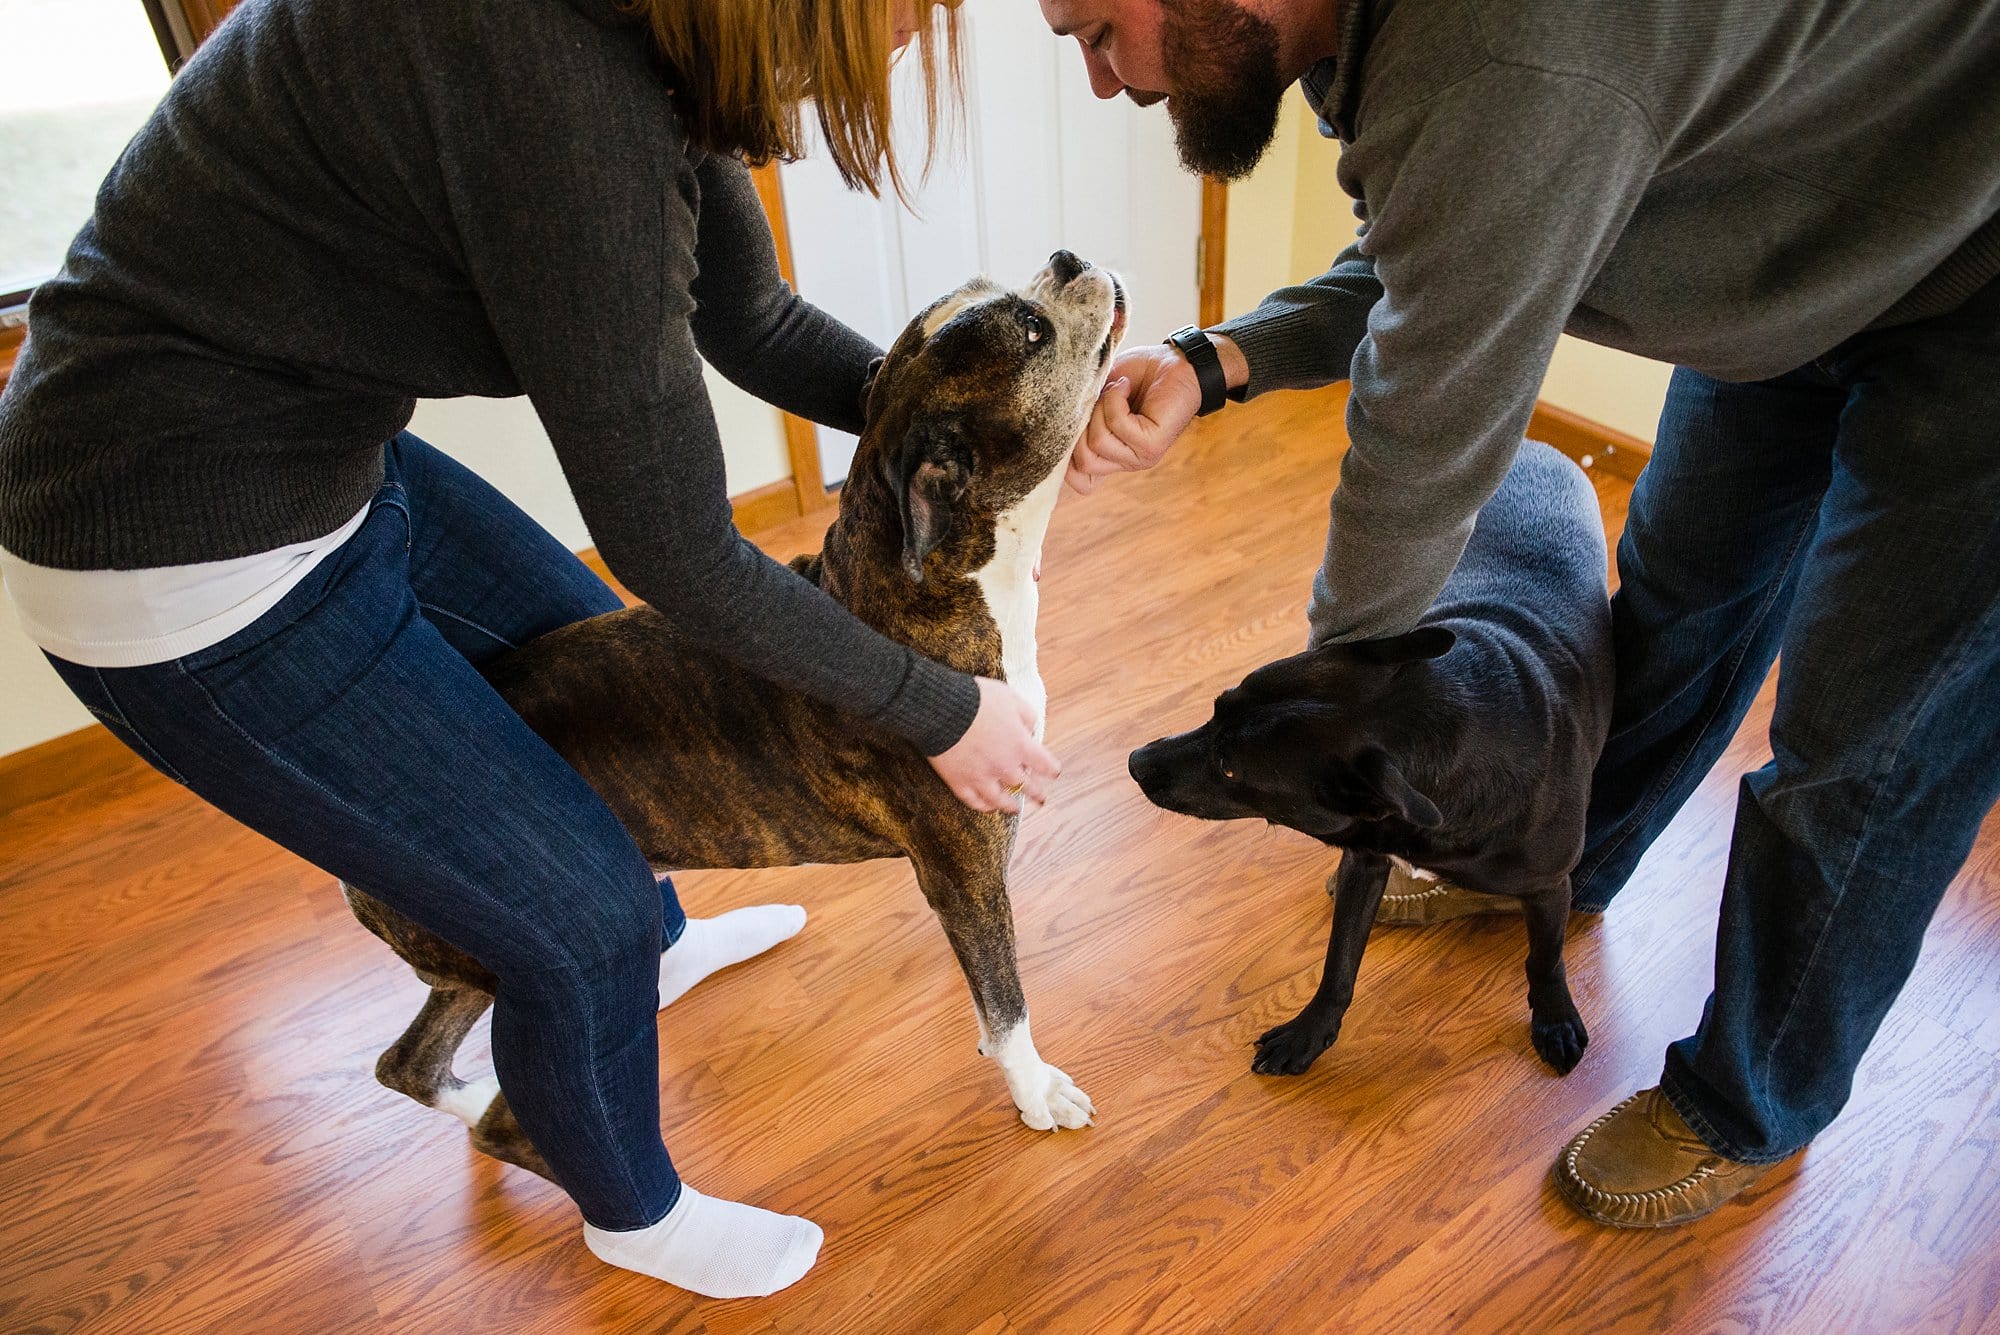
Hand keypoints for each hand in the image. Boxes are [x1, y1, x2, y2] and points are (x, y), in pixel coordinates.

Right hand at [929, 678, 1061, 813]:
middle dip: (1036, 793)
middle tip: (1041, 799)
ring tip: (1015, 809)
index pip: (1045, 764)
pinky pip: (974, 801)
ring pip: (1001, 800)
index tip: (1054, 773)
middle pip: (1026, 786)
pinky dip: (984, 806)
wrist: (941, 708)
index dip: (1052, 770)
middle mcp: (1004, 766)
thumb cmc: (976, 699)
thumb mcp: (1010, 698)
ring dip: (1011, 806)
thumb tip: (1031, 730)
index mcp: (1020, 745)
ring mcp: (981, 777)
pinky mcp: (959, 782)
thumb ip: (1026, 716)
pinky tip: (988, 808)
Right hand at [1066, 343, 1200, 494]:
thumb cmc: (1137, 375)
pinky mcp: (1152, 446)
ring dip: (1101, 407)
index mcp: (1109, 454)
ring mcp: (1138, 457)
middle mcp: (1123, 461)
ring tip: (1117, 388)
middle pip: (1081, 462)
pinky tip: (1126, 387)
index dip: (1065, 458)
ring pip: (1096, 443)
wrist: (1176, 362)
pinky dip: (1115, 400)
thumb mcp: (1096, 395)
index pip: (1080, 481)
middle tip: (1099, 396)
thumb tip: (1056, 426)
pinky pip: (1117, 426)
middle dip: (1080, 423)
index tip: (1071, 420)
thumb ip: (1078, 416)